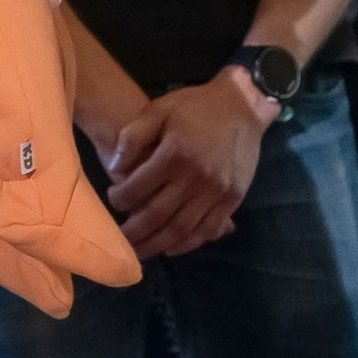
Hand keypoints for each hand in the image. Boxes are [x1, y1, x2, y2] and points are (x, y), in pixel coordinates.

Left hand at [105, 70, 267, 260]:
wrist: (244, 106)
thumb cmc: (196, 106)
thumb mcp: (159, 109)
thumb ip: (133, 137)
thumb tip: (115, 168)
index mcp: (175, 154)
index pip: (137, 189)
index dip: (119, 199)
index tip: (113, 199)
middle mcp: (196, 178)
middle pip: (157, 216)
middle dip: (133, 231)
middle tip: (119, 238)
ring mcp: (216, 191)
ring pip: (181, 230)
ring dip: (157, 245)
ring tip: (140, 251)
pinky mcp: (232, 199)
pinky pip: (207, 230)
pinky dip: (187, 244)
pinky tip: (171, 247)